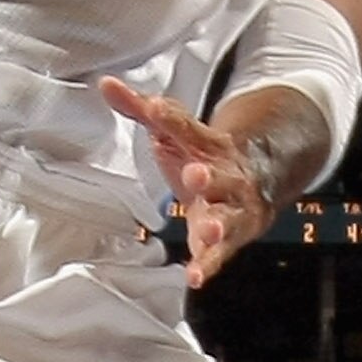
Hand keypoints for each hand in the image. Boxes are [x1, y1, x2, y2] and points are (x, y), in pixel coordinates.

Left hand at [98, 81, 275, 290]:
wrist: (255, 181)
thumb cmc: (204, 156)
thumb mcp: (175, 131)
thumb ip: (141, 110)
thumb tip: (107, 85)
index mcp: (208, 144)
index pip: (189, 127)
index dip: (171, 118)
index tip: (154, 109)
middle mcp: (226, 176)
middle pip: (220, 176)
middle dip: (209, 176)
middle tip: (196, 175)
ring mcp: (231, 209)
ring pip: (228, 217)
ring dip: (218, 224)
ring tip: (208, 229)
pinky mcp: (229, 239)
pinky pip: (221, 255)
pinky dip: (209, 266)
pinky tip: (196, 277)